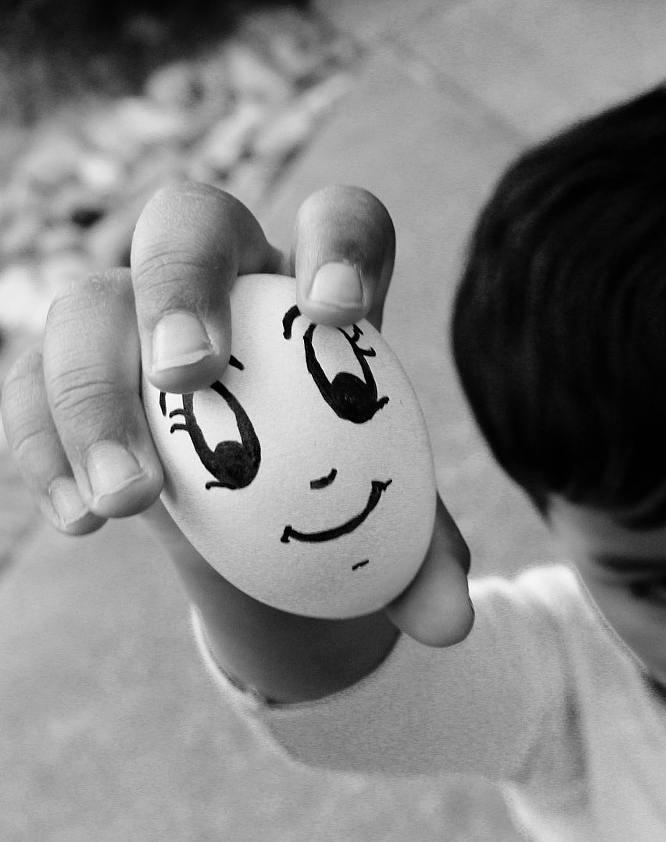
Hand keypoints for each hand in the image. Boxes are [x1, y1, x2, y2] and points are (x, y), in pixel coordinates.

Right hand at [0, 181, 470, 645]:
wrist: (267, 532)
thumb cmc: (345, 502)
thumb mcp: (399, 537)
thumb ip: (428, 565)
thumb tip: (449, 621)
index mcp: (323, 286)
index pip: (340, 220)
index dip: (339, 242)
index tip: (337, 313)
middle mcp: (226, 273)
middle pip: (190, 222)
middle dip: (181, 283)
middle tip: (188, 371)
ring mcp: (133, 313)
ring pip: (88, 303)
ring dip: (95, 395)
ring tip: (132, 498)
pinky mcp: (72, 374)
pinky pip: (29, 387)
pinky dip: (42, 449)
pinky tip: (78, 520)